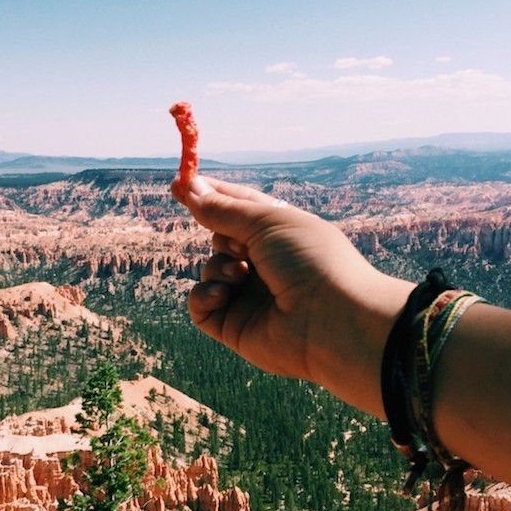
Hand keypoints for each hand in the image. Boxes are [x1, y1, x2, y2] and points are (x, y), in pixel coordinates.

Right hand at [172, 175, 413, 415]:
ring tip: (240, 274)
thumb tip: (188, 187)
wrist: (332, 320)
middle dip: (221, 236)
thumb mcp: (266, 221)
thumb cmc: (309, 260)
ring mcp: (250, 296)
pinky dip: (204, 295)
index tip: (178, 183)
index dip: (209, 195)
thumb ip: (222, 208)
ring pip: (210, 269)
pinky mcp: (235, 327)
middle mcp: (266, 263)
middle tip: (241, 246)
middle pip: (220, 238)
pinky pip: (201, 305)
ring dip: (217, 266)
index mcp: (280, 232)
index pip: (238, 207)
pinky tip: (223, 294)